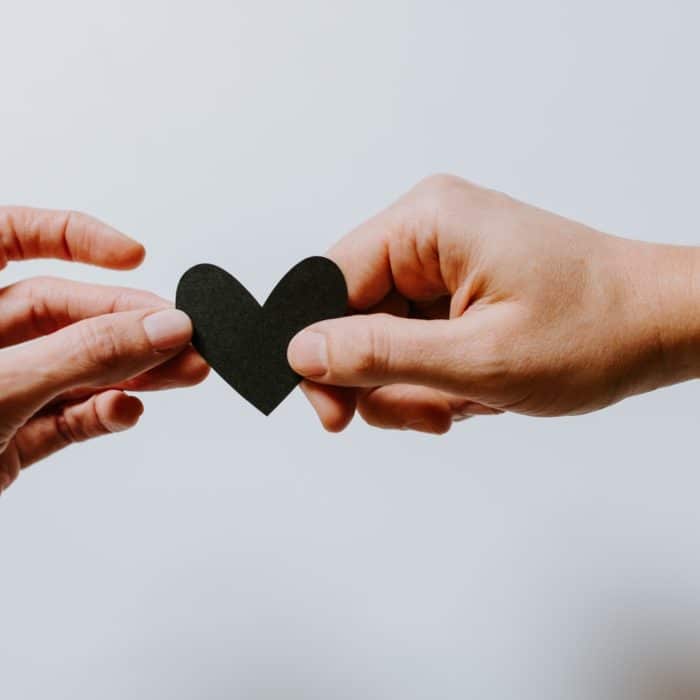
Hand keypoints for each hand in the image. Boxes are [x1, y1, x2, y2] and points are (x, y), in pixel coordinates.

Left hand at [0, 207, 207, 491]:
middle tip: (182, 335)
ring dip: (133, 371)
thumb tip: (161, 326)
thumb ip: (84, 354)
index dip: (74, 236)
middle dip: (127, 323)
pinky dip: (101, 414)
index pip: (11, 236)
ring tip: (185, 373)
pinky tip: (127, 411)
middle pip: (63, 310)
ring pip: (75, 366)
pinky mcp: (9, 437)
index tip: (133, 255)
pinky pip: (66, 416)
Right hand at [288, 175, 698, 432]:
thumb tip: (302, 352)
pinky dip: (434, 379)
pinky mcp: (456, 290)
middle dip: (382, 379)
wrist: (661, 325)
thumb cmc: (595, 329)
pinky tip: (474, 390)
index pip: (327, 283)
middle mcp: (428, 233)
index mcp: (427, 222)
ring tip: (463, 401)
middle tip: (427, 412)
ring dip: (413, 386)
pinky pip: (414, 343)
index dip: (320, 352)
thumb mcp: (479, 357)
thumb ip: (380, 355)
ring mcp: (443, 263)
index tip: (334, 413)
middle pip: (353, 316)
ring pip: (382, 339)